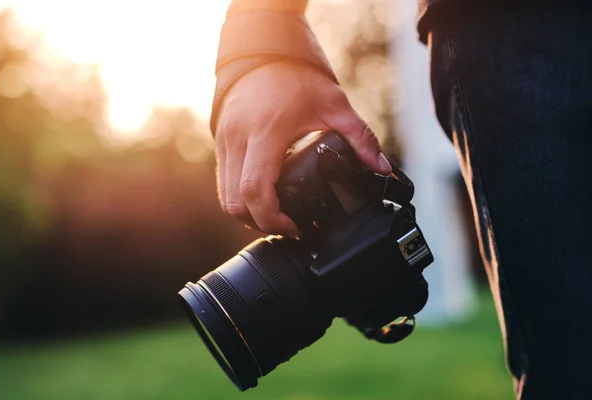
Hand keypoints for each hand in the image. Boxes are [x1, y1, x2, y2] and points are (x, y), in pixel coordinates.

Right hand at [215, 61, 392, 236]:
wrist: (264, 50)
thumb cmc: (297, 76)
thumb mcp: (335, 105)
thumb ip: (361, 138)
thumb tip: (382, 169)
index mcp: (266, 133)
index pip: (255, 190)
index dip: (272, 218)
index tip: (294, 226)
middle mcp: (238, 139)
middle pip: (235, 202)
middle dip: (260, 223)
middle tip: (288, 226)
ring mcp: (225, 141)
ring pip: (224, 196)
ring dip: (248, 212)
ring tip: (276, 215)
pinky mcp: (221, 141)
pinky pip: (223, 182)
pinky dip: (240, 196)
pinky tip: (264, 195)